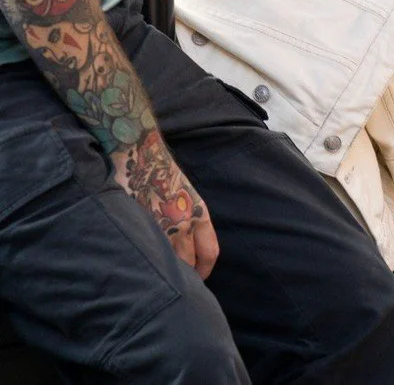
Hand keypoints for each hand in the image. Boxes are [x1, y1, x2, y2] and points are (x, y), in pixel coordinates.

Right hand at [111, 131, 218, 278]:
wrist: (139, 149)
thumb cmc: (160, 169)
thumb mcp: (184, 193)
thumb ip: (187, 218)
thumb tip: (185, 243)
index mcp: (198, 213)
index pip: (210, 254)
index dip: (204, 271)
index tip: (197, 279)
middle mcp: (183, 224)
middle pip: (189, 266)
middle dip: (184, 280)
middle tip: (176, 288)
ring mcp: (159, 227)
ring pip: (167, 267)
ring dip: (164, 277)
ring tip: (156, 284)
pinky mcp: (139, 227)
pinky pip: (146, 256)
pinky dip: (145, 267)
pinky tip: (138, 271)